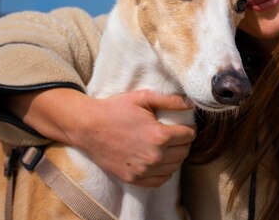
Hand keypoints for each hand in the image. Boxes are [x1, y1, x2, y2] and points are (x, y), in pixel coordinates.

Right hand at [65, 89, 195, 186]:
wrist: (88, 127)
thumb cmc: (115, 109)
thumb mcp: (143, 98)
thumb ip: (170, 100)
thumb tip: (191, 104)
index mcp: (158, 135)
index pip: (188, 136)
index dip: (190, 128)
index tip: (186, 125)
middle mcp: (154, 156)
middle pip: (184, 152)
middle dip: (184, 142)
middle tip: (177, 134)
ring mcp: (143, 170)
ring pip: (175, 167)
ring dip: (176, 156)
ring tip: (169, 146)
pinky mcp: (133, 178)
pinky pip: (160, 180)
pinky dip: (165, 171)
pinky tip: (160, 161)